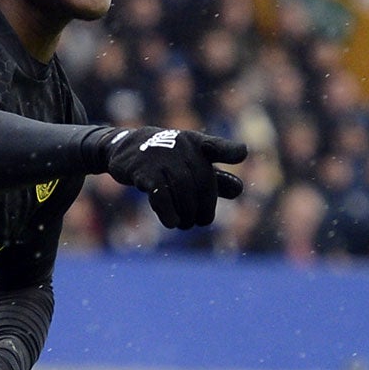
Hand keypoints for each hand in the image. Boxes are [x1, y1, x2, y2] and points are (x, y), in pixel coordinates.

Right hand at [100, 126, 246, 229]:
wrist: (128, 149)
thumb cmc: (168, 160)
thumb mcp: (192, 164)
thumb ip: (215, 177)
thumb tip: (238, 190)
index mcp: (199, 144)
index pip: (218, 147)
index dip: (230, 152)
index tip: (240, 157)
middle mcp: (183, 148)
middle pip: (203, 181)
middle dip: (205, 206)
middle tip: (201, 222)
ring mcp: (162, 158)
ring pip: (183, 188)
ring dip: (187, 212)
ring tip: (185, 225)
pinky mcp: (143, 172)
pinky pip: (159, 193)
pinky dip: (168, 211)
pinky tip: (172, 223)